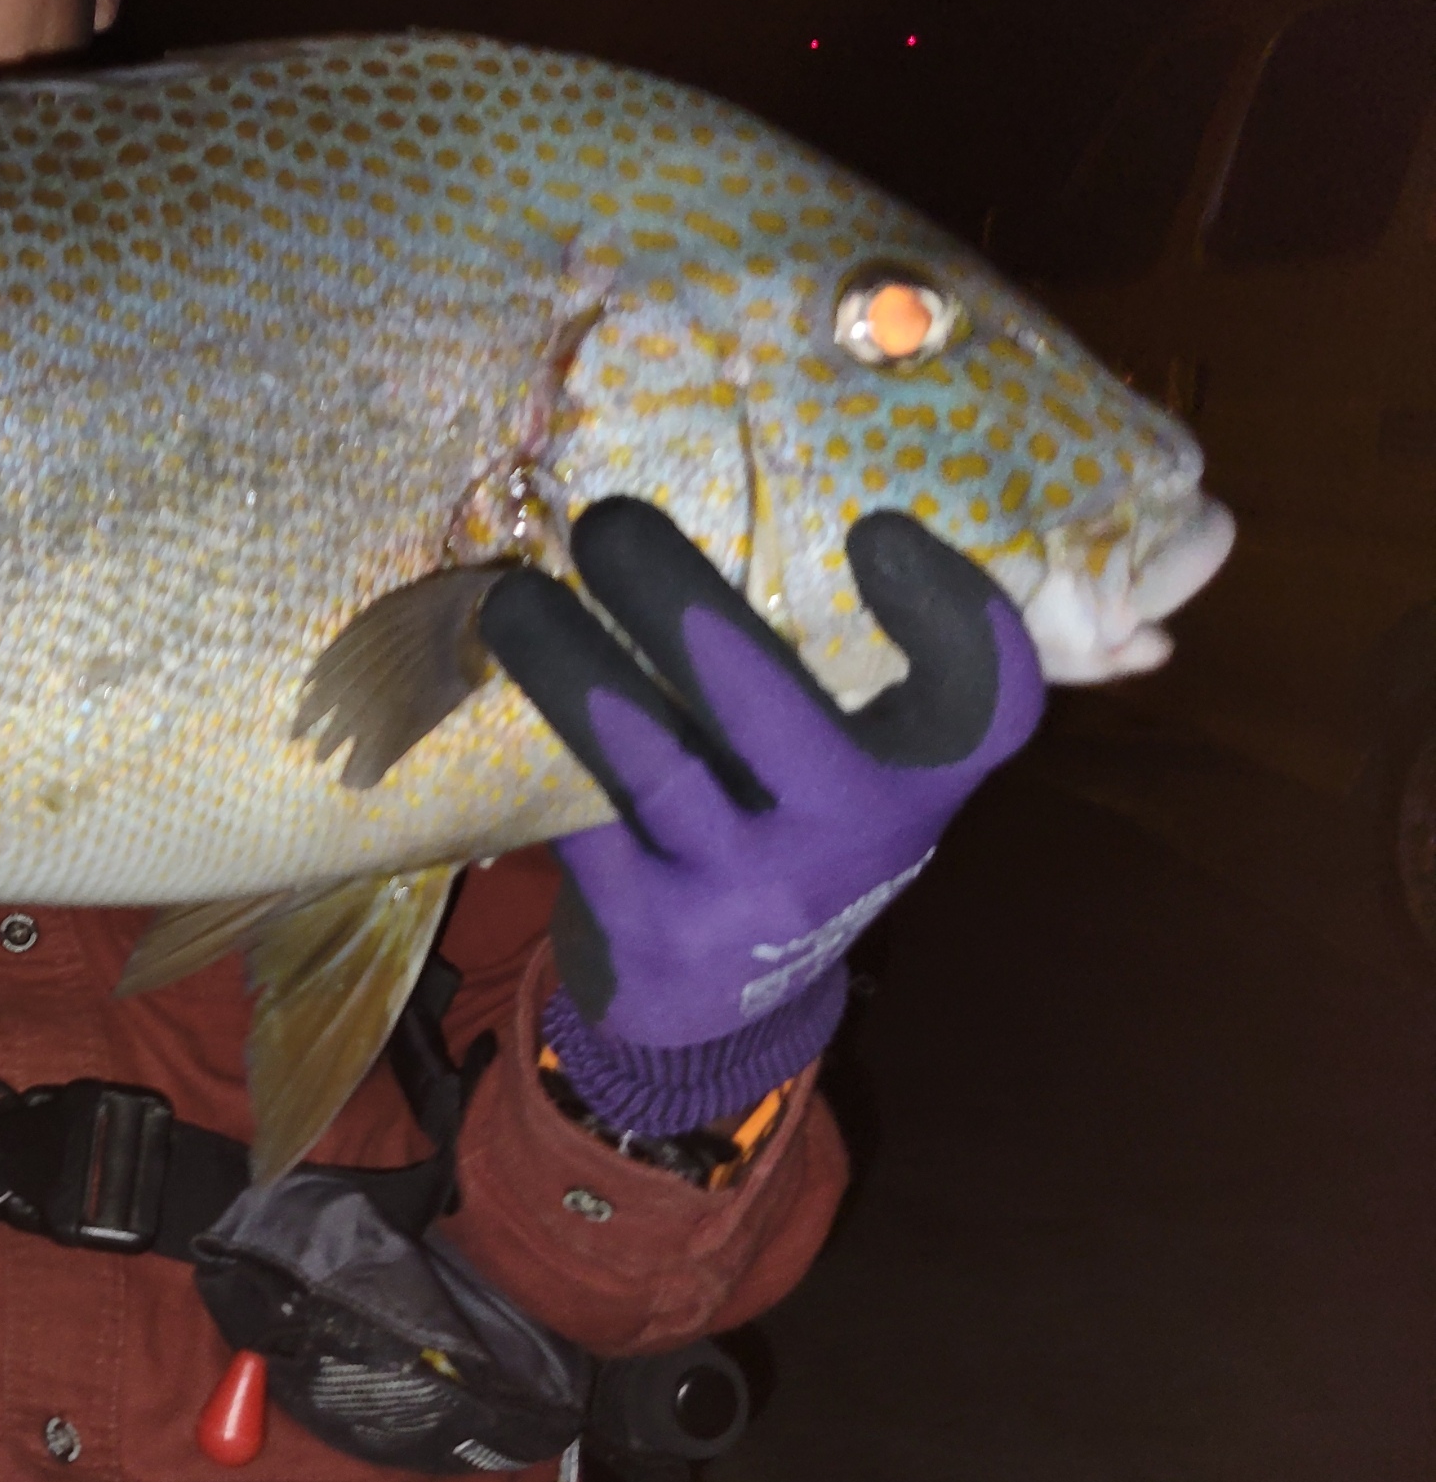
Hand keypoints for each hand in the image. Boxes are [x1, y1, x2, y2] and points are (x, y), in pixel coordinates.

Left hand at [477, 499, 1041, 1127]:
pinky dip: (535, 747)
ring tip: (511, 600)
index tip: (877, 528)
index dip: (956, 615)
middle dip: (675, 598)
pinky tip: (493, 687)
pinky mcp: (655, 931)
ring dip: (570, 665)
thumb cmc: (784, 831)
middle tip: (605, 520)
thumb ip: (841, 666)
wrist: (721, 1008)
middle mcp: (851, 836)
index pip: (988, 702)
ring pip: (650, 758)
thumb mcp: (848, 765)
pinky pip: (584, 818)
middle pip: (766, 699)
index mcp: (920, 779)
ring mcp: (752, 891)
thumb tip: (766, 473)